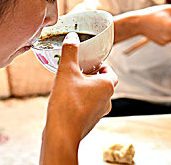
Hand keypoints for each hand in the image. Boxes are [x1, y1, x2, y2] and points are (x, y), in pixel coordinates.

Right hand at [41, 32, 117, 163]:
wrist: (61, 134)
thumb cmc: (67, 104)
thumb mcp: (66, 71)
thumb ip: (70, 51)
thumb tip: (72, 36)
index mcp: (107, 85)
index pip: (110, 70)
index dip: (99, 64)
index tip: (87, 61)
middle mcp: (107, 100)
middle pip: (102, 82)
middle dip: (90, 75)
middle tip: (76, 69)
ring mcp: (99, 113)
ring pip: (95, 95)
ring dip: (84, 88)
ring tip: (69, 83)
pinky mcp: (89, 122)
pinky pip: (87, 106)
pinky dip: (79, 100)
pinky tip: (65, 98)